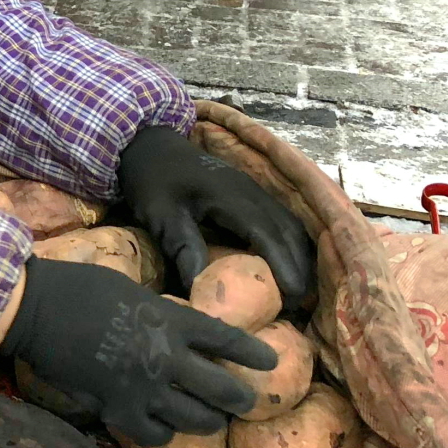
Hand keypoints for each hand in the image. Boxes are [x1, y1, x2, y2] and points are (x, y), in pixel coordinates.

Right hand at [0, 259, 278, 445]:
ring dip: (209, 421)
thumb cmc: (79, 287)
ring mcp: (145, 388)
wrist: (36, 309)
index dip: (253, 353)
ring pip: (197, 420)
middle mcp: (167, 358)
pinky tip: (162, 427)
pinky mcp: (119, 408)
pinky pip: (156, 434)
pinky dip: (164, 433)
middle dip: (240, 398)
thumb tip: (177, 331)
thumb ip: (161, 314)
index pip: (227, 340)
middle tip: (243, 401)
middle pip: (223, 390)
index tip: (269, 362)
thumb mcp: (131, 290)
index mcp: (171, 321)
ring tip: (210, 419)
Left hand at [118, 125, 313, 302]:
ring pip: (290, 223)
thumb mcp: (160, 214)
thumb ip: (182, 247)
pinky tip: (287, 262)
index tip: (294, 295)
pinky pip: (281, 218)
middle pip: (288, 230)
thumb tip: (200, 289)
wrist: (148, 144)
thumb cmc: (151, 179)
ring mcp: (253, 189)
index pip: (268, 234)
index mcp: (231, 196)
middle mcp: (251, 191)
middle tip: (297, 303)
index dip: (284, 264)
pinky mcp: (250, 192)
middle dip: (298, 266)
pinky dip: (290, 242)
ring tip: (296, 289)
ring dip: (298, 254)